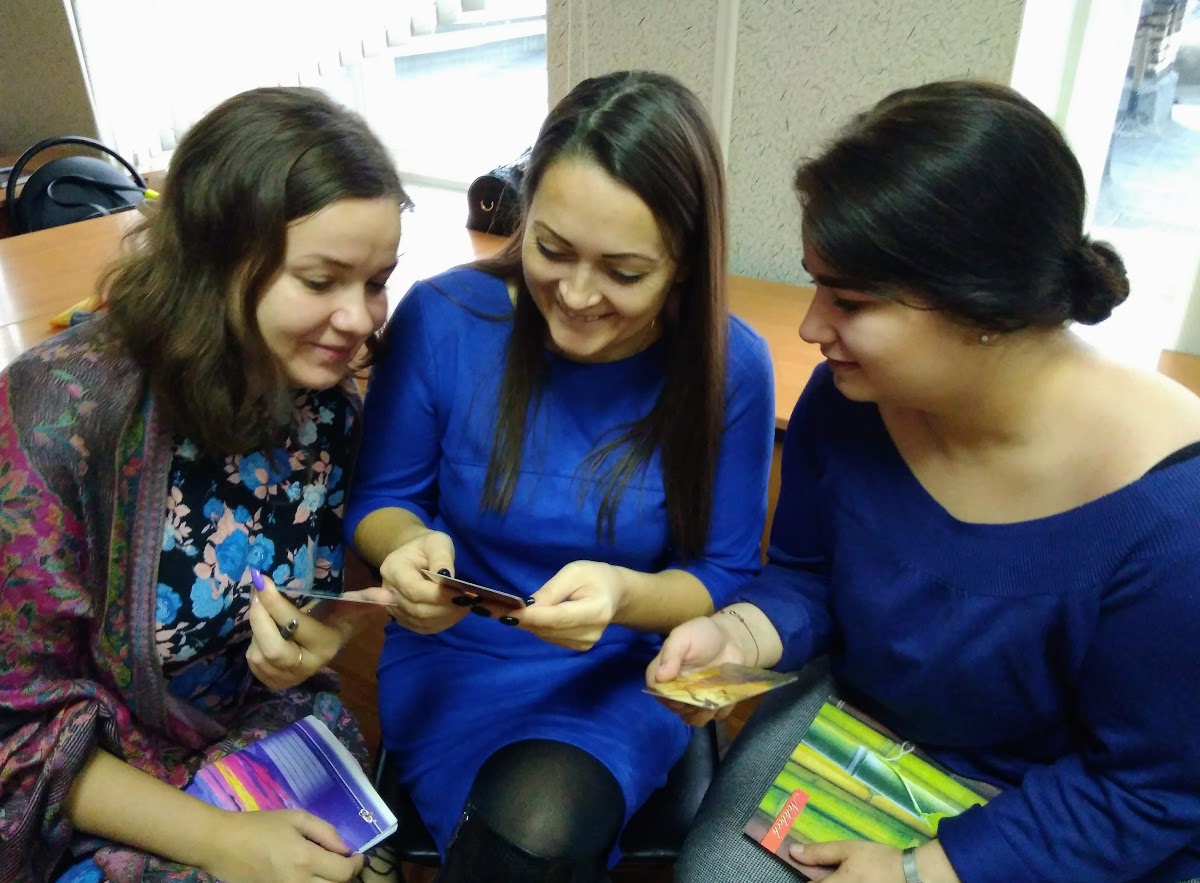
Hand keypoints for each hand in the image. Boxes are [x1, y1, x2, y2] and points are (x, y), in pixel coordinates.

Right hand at [203, 808, 363, 882]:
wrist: (223, 844)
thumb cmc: (260, 826)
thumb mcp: (296, 818)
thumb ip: (325, 832)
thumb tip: (345, 849)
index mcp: (305, 859)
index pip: (344, 872)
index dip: (357, 864)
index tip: (358, 856)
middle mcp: (298, 882)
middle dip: (345, 876)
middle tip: (343, 863)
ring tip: (327, 869)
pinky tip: (310, 876)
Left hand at [246, 571, 354, 690]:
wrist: (330, 643)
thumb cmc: (338, 618)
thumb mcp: (351, 605)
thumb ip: (366, 598)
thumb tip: (387, 596)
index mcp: (326, 645)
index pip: (296, 626)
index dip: (275, 604)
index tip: (262, 580)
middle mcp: (308, 666)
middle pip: (273, 649)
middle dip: (259, 618)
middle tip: (255, 592)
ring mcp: (289, 678)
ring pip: (259, 654)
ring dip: (256, 628)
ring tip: (262, 607)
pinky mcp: (273, 682)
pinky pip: (253, 662)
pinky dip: (254, 641)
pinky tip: (263, 628)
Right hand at [378, 529, 467, 634]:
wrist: (415, 555)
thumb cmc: (427, 546)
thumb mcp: (437, 542)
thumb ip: (441, 558)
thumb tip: (447, 577)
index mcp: (393, 569)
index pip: (414, 589)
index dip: (438, 595)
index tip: (461, 593)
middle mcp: (388, 592)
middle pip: (417, 609)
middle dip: (445, 608)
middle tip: (467, 602)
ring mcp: (394, 608)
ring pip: (421, 621)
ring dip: (446, 617)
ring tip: (465, 606)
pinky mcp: (404, 618)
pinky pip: (423, 628)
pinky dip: (442, 623)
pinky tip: (455, 613)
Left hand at [507, 560, 622, 650]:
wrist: (615, 594)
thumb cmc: (595, 577)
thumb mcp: (574, 572)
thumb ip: (552, 590)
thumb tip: (527, 606)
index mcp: (596, 610)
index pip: (557, 617)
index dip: (530, 616)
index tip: (504, 611)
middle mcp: (591, 633)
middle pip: (547, 629)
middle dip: (518, 618)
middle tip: (486, 607)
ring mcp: (584, 644)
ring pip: (544, 635)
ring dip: (522, 623)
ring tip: (500, 609)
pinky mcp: (577, 647)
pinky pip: (548, 637)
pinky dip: (534, 627)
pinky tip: (524, 616)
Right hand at [645, 614, 749, 725]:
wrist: (731, 639)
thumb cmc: (703, 634)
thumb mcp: (684, 636)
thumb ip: (672, 653)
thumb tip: (660, 678)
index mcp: (665, 672)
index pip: (655, 689)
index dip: (664, 695)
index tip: (679, 691)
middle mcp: (677, 688)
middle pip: (674, 708)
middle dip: (687, 705)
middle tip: (701, 692)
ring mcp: (696, 698)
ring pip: (693, 718)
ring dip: (703, 713)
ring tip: (714, 697)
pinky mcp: (714, 704)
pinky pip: (715, 716)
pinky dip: (721, 710)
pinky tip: (726, 696)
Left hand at [788, 840, 904, 882]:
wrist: (911, 875)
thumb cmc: (877, 860)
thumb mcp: (848, 849)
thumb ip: (819, 852)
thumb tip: (793, 851)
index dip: (803, 881)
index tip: (805, 875)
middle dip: (820, 882)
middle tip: (824, 875)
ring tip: (838, 876)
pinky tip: (848, 880)